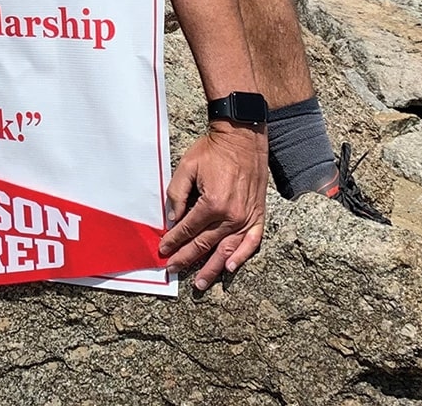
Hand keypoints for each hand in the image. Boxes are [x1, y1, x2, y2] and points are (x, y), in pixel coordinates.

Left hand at [157, 122, 268, 290]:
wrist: (242, 138)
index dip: (174, 241)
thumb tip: (173, 220)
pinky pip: (252, 241)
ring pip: (227, 249)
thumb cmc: (213, 151)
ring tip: (200, 282)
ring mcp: (247, 217)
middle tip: (173, 270)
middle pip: (205, 244)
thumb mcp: (186, 168)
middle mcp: (231, 215)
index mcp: (212, 203)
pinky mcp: (258, 215)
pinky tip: (231, 267)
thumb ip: (177, 195)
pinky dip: (242, 256)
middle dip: (187, 258)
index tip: (163, 250)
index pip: (188, 230)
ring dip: (212, 268)